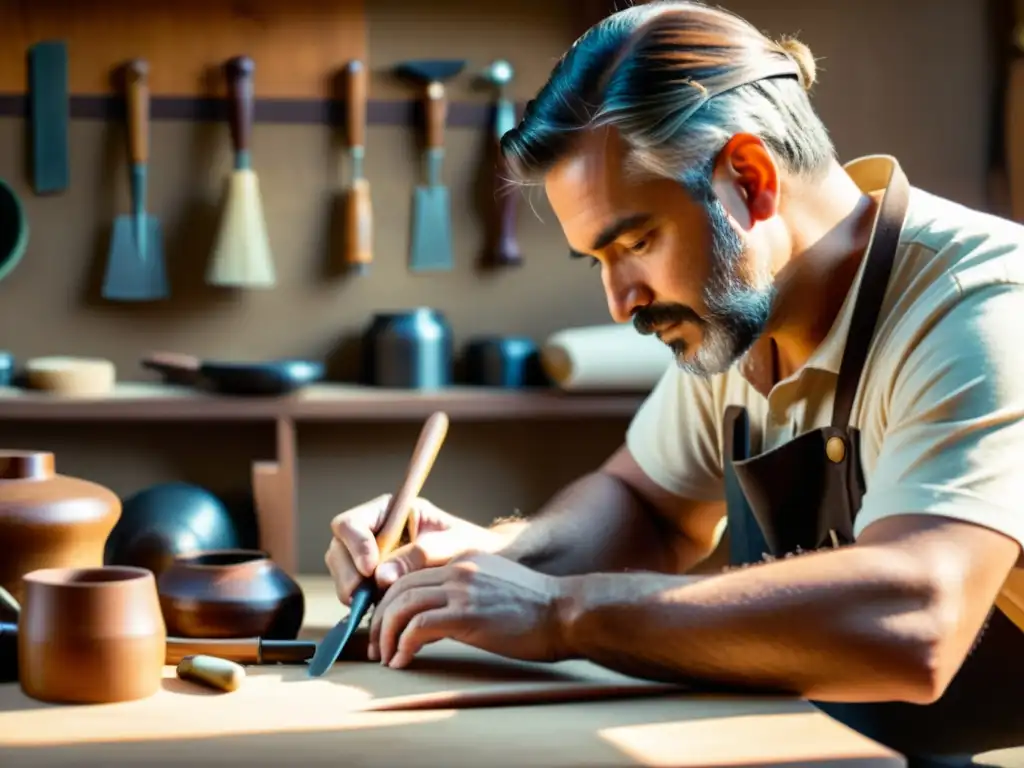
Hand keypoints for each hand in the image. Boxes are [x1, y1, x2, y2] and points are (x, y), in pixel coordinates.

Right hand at [324, 494, 504, 604]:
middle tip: (362, 596)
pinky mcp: (374, 582)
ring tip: (375, 607)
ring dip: (352, 592)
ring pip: (342, 572)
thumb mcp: (453, 545)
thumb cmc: (472, 547)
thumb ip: (419, 555)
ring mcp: (371, 557)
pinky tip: (381, 615)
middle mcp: (375, 532)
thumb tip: (381, 576)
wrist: (483, 568)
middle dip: (348, 574)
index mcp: (392, 511)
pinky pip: (355, 592)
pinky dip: (363, 605)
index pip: (353, 522)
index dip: (355, 545)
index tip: (371, 569)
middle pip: (339, 548)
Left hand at [368, 552, 569, 668]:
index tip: (385, 624)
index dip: (391, 600)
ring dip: (386, 634)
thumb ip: (465, 592)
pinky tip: (403, 661)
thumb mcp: (495, 587)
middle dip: (381, 618)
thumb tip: (437, 619)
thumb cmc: (536, 609)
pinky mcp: (467, 615)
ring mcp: (462, 590)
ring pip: (402, 605)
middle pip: (399, 587)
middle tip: (377, 644)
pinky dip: (403, 645)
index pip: (412, 574)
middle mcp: (458, 568)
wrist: (565, 612)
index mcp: (464, 560)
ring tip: (386, 657)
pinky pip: (418, 627)